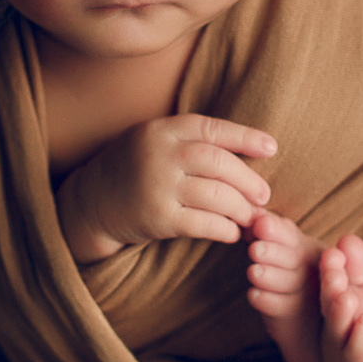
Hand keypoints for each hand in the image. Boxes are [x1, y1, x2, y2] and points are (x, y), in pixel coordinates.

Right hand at [55, 115, 276, 263]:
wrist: (90, 204)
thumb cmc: (132, 170)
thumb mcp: (153, 142)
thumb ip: (189, 140)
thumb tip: (245, 148)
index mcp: (161, 131)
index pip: (212, 129)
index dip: (245, 137)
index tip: (272, 147)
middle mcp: (159, 155)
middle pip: (218, 162)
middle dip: (248, 179)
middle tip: (264, 194)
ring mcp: (157, 187)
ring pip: (215, 195)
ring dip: (240, 208)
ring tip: (250, 216)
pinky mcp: (157, 218)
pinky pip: (202, 224)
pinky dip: (223, 229)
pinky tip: (231, 232)